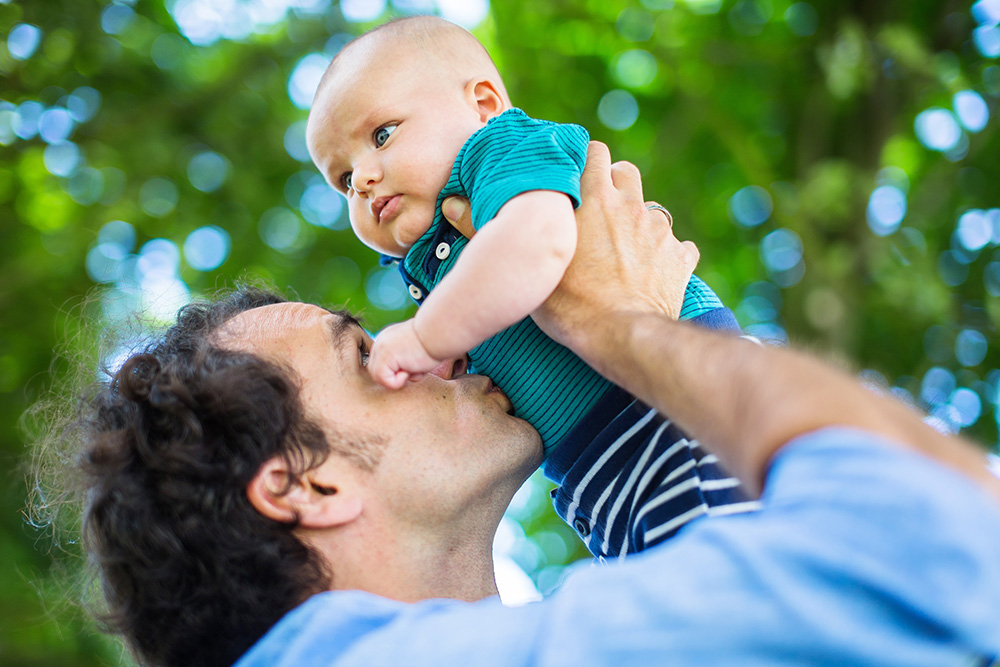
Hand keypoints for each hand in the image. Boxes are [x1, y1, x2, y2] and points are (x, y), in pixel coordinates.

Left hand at [368, 319, 442, 388]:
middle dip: (394, 377)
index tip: (414, 364)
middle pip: (377, 371)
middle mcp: (380, 343)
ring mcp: (380, 349)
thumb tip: (406, 375)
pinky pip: (384, 380)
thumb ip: (405, 360)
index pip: (381, 364)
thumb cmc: (434, 342)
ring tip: (413, 367)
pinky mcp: (384, 357)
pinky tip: (410, 368)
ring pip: (379, 377)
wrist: (437, 332)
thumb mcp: (414, 350)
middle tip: (413, 369)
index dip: (396, 372)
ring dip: (397, 379)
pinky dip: (398, 381)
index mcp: (387, 339)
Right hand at [533, 142, 699, 355]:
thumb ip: (536, 231)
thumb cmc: (570, 304)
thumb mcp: (539, 263)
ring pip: (652, 210)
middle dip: (616, 185)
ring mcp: (659, 231)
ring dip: (639, 224)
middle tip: (600, 212)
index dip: (586, 161)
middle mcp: (631, 206)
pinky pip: (677, 247)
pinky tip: (652, 275)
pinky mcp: (680, 257)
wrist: (620, 334)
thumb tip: (501, 217)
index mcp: (595, 199)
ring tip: (624, 254)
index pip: (595, 152)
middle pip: (627, 172)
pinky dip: (667, 257)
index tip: (577, 178)